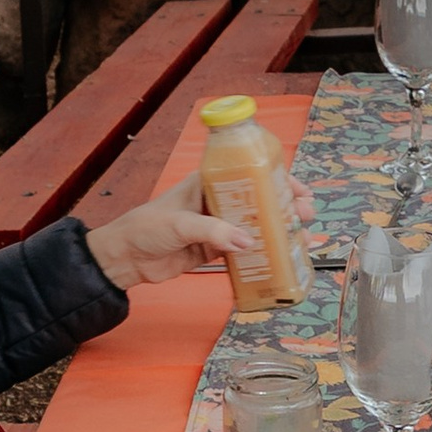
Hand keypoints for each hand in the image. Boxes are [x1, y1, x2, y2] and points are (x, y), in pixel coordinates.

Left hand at [85, 174, 315, 296]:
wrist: (125, 258)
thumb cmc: (145, 228)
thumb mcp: (179, 224)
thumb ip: (213, 232)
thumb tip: (248, 242)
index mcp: (208, 182)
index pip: (248, 173)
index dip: (276, 179)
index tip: (298, 190)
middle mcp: (217, 201)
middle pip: (259, 200)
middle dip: (285, 206)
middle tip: (306, 216)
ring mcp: (218, 226)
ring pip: (255, 225)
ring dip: (278, 231)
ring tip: (301, 238)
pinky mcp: (215, 250)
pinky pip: (244, 250)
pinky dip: (262, 253)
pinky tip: (279, 258)